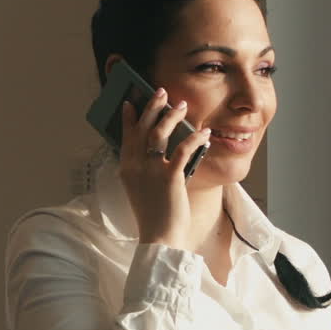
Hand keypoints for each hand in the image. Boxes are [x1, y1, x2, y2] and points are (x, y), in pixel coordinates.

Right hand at [117, 87, 212, 251]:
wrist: (159, 237)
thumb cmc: (153, 216)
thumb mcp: (141, 190)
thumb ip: (143, 169)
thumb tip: (157, 150)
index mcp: (126, 169)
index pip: (126, 137)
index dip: (130, 118)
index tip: (132, 103)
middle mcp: (135, 166)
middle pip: (143, 128)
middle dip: (152, 107)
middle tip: (162, 93)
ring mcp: (151, 171)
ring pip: (159, 133)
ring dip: (171, 116)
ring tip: (182, 105)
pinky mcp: (170, 176)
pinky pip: (184, 149)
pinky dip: (195, 138)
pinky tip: (204, 133)